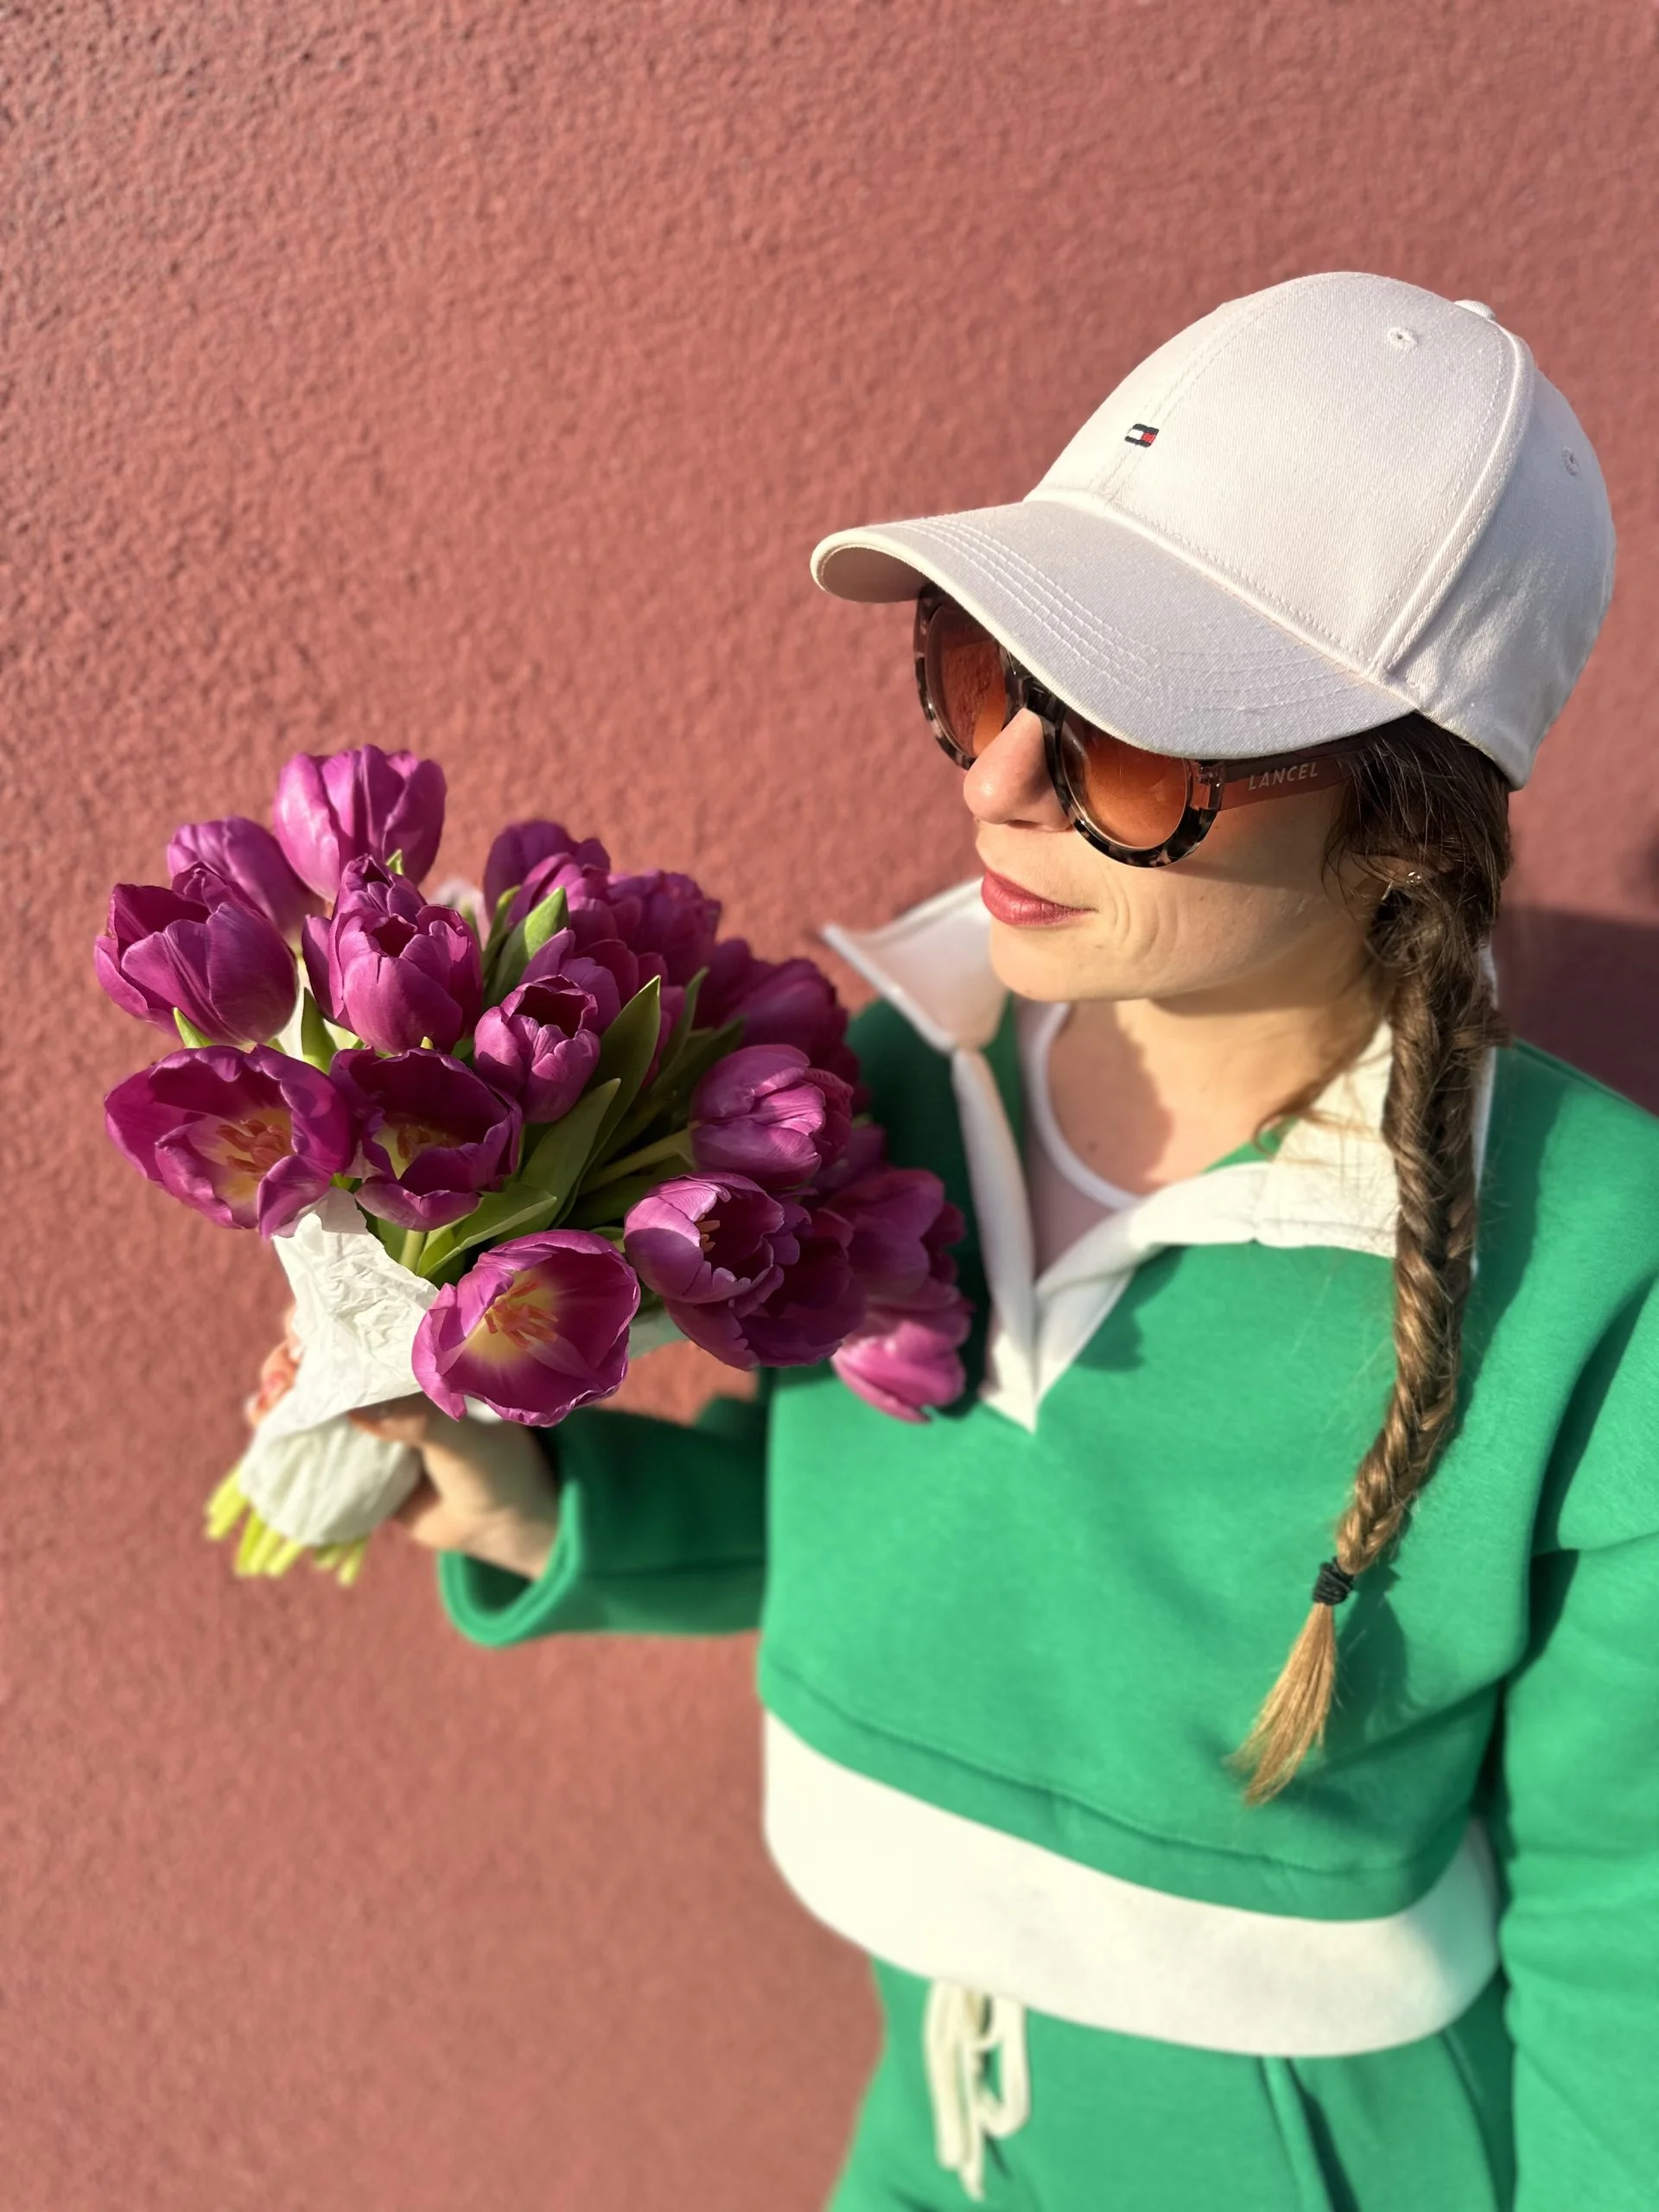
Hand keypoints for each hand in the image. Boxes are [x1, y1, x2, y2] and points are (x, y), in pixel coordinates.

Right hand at [245, 1305, 560, 1581]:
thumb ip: (421, 1421)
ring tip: (269, 1404)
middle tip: (285, 1375)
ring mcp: (363, 1415)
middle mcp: (385, 1377)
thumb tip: (360, 1410)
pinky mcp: (350, 1454)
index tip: (306, 1331)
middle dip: (293, 1354)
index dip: (328, 1314)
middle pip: (324, 1350)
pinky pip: (306, 1436)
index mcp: (418, 1353)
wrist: (498, 1525)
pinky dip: (279, 1428)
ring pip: (306, 1390)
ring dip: (278, 1390)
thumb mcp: (466, 1439)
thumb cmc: (496, 1465)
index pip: (366, 1315)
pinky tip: (265, 1427)